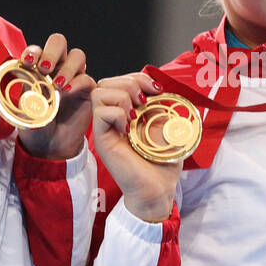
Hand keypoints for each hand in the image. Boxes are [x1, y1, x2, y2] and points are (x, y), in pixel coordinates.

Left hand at [15, 34, 94, 159]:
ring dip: (67, 66)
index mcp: (36, 69)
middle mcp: (56, 68)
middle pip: (59, 42)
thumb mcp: (23, 110)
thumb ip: (24, 93)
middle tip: (46, 68)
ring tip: (58, 84)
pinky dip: (78, 82)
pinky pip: (87, 78)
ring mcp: (73, 77)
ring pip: (77, 55)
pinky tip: (67, 92)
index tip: (28, 62)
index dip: (33, 51)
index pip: (37, 50)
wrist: (51, 146)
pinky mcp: (87, 90)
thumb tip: (24, 77)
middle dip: (52, 51)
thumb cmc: (35, 126)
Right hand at [92, 73, 180, 222]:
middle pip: (106, 81)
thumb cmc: (162, 162)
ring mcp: (104, 128)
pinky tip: (129, 127)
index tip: (157, 90)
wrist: (158, 188)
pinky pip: (100, 112)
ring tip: (136, 113)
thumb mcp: (166, 126)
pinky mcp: (102, 140)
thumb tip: (157, 88)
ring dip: (122, 95)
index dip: (138, 77)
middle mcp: (112, 118)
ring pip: (99, 92)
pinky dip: (117, 113)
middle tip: (145, 101)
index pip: (120, 80)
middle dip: (129, 82)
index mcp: (125, 112)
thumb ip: (159, 106)